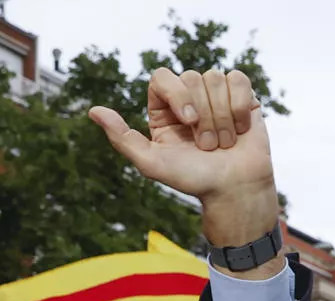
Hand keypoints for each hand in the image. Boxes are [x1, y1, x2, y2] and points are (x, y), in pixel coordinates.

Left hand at [89, 68, 278, 260]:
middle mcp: (187, 97)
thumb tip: (93, 111)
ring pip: (216, 79)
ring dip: (222, 118)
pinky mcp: (241, 94)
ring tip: (223, 142)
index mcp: (163, 109)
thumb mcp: (152, 164)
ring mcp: (214, 94)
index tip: (188, 120)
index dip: (177, 93)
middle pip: (193, 77)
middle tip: (206, 146)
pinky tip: (240, 130)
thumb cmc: (193, 179)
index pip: (162, 76)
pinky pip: (238, 80)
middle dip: (203, 115)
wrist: (233, 190)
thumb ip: (122, 139)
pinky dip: (241, 107)